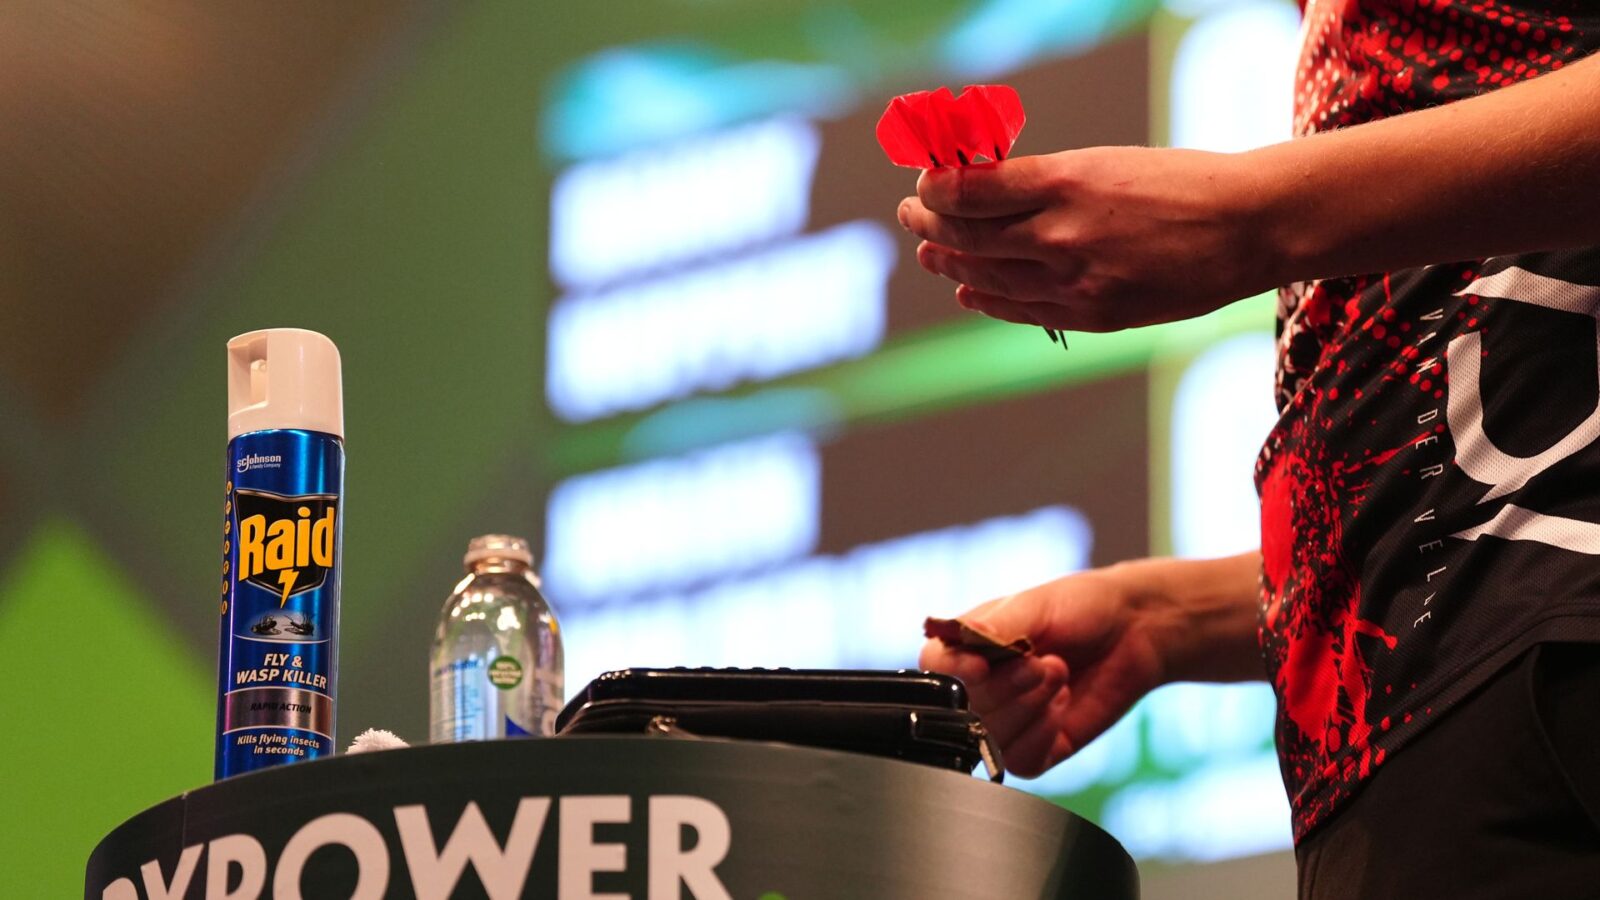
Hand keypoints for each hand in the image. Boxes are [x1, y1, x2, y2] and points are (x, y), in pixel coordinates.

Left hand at [896, 146, 1279, 331]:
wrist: (1247, 227)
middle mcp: (1063, 233)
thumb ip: (1043, 179)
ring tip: (930, 253)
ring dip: (951, 262)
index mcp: (1066, 181)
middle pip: (970, 235)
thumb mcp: (1105, 162)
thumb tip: (983, 186)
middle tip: (911, 215)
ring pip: (989, 274)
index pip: (970, 191)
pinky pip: (1024, 310)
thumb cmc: (1179, 183)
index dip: (935, 189)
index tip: (924, 182)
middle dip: (930, 224)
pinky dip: (988, 299)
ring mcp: (1076, 280)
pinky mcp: (1095, 314)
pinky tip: (968, 291)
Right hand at [920, 567, 1169, 777]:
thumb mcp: (1035, 605)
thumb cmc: (1082, 606)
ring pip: (991, 738)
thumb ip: (995, 627)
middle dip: (1010, 687)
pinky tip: (1063, 707)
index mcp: (967, 646)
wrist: (1136, 631)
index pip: (935, 668)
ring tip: (1060, 675)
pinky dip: (1044, 734)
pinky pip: (1021, 761)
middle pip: (965, 709)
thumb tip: (961, 645)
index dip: (955, 673)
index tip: (983, 666)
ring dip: (1031, 708)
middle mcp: (980, 686)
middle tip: (1047, 662)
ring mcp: (1006, 720)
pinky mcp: (1036, 748)